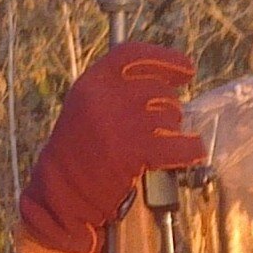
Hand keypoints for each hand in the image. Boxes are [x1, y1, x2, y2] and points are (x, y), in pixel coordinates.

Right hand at [16, 43, 204, 252]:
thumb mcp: (87, 112)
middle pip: (158, 89)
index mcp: (91, 83)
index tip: (186, 68)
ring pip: (169, 115)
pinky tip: (193, 154)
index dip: (164, 59)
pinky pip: (177, 145)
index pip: (133, 55)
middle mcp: (104, 96)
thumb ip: (116, 95)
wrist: (59, 197)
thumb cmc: (76, 159)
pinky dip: (190, 151)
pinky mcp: (133, 151)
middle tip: (166, 125)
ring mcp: (119, 122)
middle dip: (169, 108)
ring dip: (174, 130)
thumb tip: (162, 88)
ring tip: (164, 146)